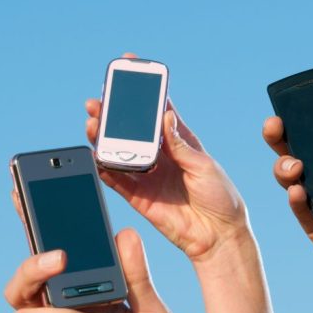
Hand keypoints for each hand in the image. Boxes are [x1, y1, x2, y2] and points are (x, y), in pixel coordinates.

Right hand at [85, 96, 247, 262]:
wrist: (218, 236)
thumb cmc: (220, 198)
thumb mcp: (204, 166)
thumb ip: (181, 145)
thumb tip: (165, 116)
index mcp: (180, 143)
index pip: (158, 112)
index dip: (144, 94)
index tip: (129, 76)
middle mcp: (161, 156)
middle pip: (131, 131)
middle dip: (113, 115)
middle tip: (98, 103)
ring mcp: (148, 176)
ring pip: (119, 152)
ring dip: (103, 138)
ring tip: (92, 125)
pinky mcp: (139, 197)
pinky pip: (116, 180)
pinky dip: (104, 168)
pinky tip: (95, 155)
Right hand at [262, 90, 312, 300]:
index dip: (301, 121)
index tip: (289, 106)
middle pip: (295, 153)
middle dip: (279, 138)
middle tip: (273, 126)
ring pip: (290, 178)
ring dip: (284, 167)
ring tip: (294, 165)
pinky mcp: (312, 227)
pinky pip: (298, 207)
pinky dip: (295, 197)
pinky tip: (299, 191)